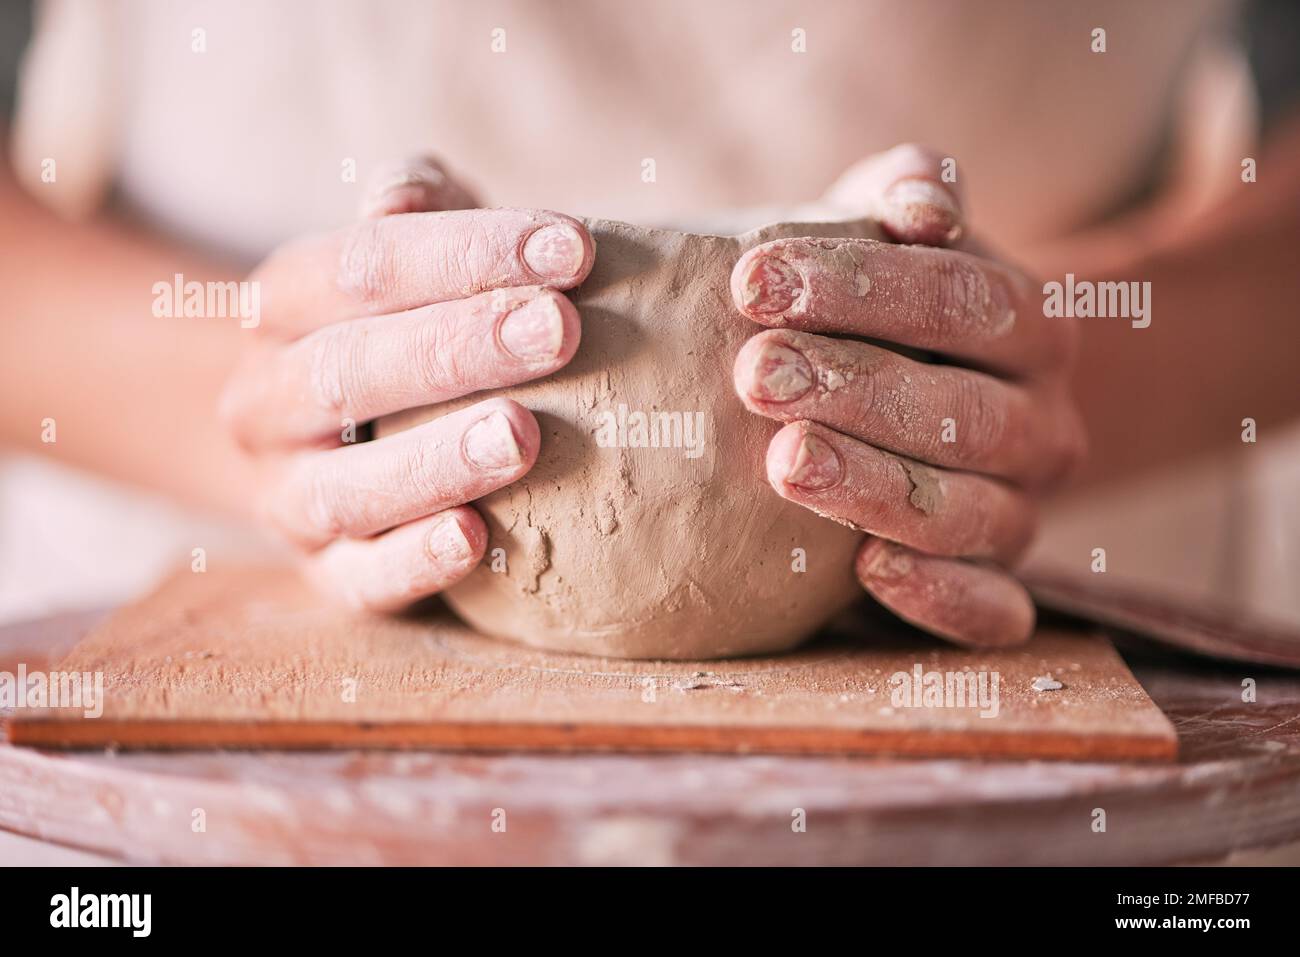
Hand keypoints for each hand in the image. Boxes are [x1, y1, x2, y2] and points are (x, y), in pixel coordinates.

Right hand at [218, 156, 592, 609]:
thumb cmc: (410, 328)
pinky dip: (413, 562)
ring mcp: (286, 496)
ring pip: (345, 484)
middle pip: (348, 368)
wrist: (336, 443)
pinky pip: (359, 580)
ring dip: (436, 459)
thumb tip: (398, 195)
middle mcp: (266, 401)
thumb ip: (419, 210)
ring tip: (522, 434)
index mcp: (284, 305)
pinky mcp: (325, 576)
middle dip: (458, 346)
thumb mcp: (414, 257)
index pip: (361, 266)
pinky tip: (478, 540)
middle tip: (560, 330)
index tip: (574, 249)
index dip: (466, 252)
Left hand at [730, 145, 1084, 646]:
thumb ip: (902, 195)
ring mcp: (1022, 512)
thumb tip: (923, 200)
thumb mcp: (882, 234)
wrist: (903, 399)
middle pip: (967, 409)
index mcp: (1030, 326)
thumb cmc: (869, 307)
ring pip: (969, 511)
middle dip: (856, 387)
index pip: (966, 299)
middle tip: (753, 373)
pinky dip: (937, 596)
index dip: (862, 286)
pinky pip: (990, 613)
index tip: (751, 278)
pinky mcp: (997, 589)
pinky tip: (864, 571)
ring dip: (875, 486)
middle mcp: (1044, 423)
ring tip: (786, 461)